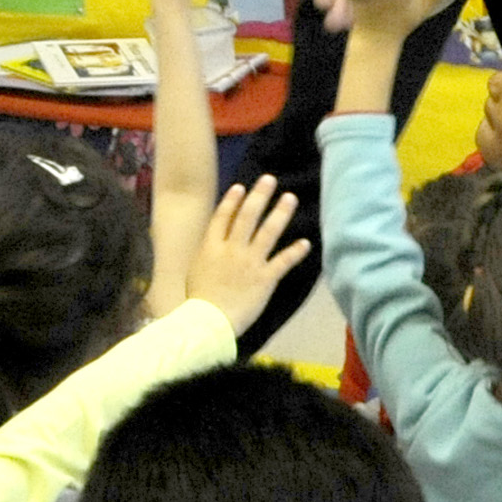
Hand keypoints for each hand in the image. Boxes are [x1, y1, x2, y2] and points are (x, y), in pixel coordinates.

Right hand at [182, 177, 308, 334]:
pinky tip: (306, 243)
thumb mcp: (195, 270)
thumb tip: (214, 242)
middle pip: (247, 217)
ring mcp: (250, 262)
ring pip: (267, 232)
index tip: (242, 187)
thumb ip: (207, 253)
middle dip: (259, 196)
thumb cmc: (198, 299)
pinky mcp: (265, 278)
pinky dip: (295, 252)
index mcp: (211, 246)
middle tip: (270, 180)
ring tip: (290, 198)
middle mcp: (232, 249)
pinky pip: (283, 261)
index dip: (232, 201)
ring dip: (280, 213)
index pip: (223, 217)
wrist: (207, 321)